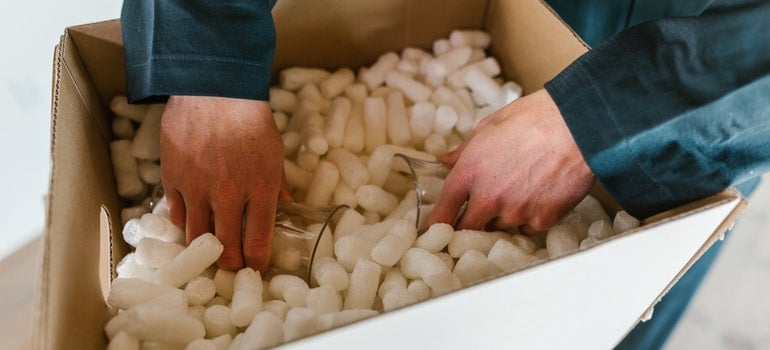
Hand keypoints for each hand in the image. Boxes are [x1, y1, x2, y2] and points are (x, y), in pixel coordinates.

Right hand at [160, 96, 283, 272]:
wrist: (214, 90)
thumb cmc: (250, 120)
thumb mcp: (275, 154)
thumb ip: (279, 186)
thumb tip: (289, 209)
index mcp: (260, 188)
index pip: (259, 242)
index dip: (257, 263)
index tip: (256, 269)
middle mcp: (228, 194)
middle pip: (226, 248)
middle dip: (231, 265)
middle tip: (232, 267)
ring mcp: (197, 188)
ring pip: (196, 237)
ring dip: (204, 249)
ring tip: (210, 251)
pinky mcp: (173, 178)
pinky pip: (176, 214)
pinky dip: (184, 222)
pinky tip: (192, 221)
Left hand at [428, 89, 594, 232]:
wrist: (576, 125)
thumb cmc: (532, 119)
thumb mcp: (487, 127)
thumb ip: (463, 151)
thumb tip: (445, 160)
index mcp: (468, 174)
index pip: (442, 213)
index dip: (437, 224)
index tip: (437, 228)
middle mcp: (488, 198)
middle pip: (467, 229)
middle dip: (469, 224)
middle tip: (479, 213)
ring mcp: (516, 212)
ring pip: (499, 227)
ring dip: (502, 217)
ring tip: (519, 190)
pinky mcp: (542, 220)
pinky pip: (528, 228)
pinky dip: (530, 218)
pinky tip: (538, 196)